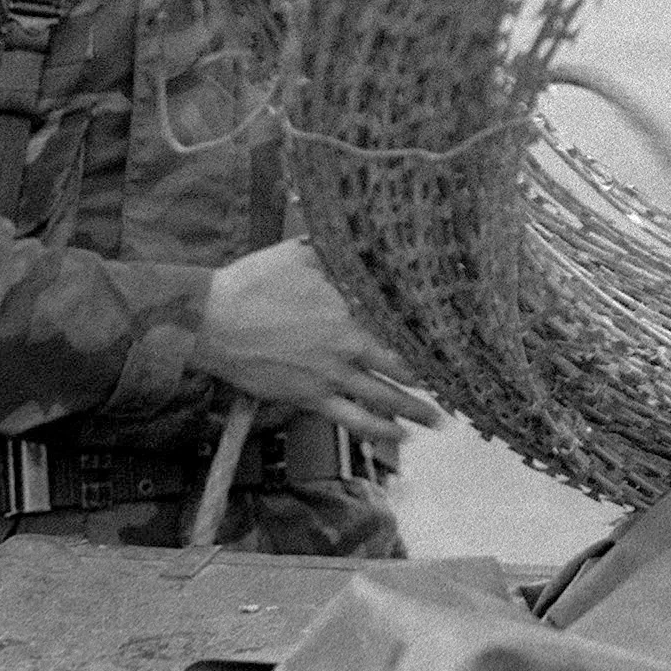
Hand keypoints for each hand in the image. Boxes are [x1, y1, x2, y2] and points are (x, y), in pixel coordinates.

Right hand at [193, 240, 443, 450]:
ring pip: (384, 397)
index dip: (432, 333)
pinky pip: (351, 419)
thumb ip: (336, 251)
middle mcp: (347, 345)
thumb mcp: (300, 253)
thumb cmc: (253, 282)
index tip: (458, 339)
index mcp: (349, 309)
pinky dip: (378, 429)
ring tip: (440, 420)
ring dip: (416, 410)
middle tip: (460, 383)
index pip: (403, 324)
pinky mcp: (308, 398)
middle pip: (403, 365)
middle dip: (434, 376)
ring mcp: (329, 375)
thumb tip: (360, 235)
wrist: (210, 321)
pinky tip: (398, 435)